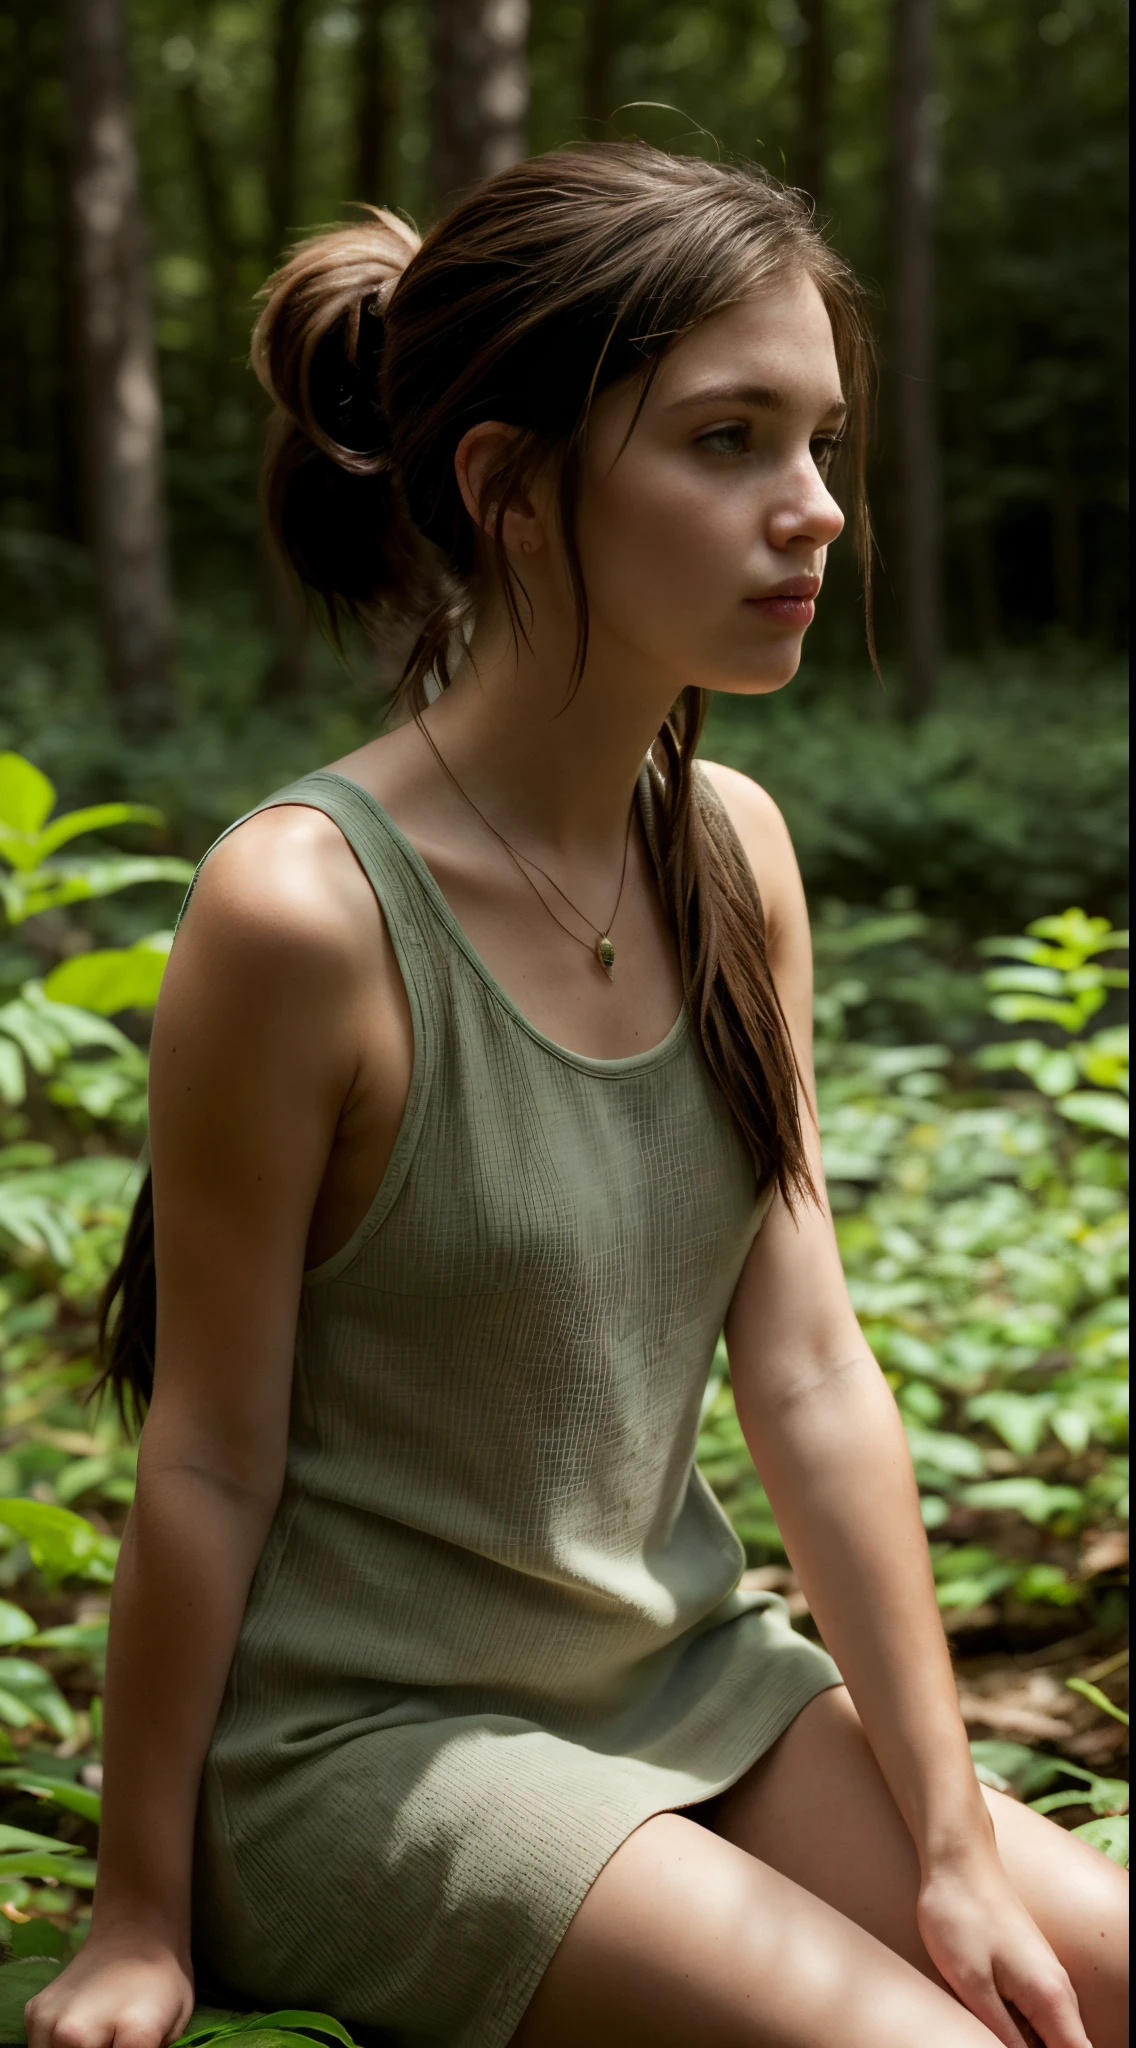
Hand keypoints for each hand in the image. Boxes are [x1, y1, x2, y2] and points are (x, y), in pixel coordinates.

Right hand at [23, 1928, 193, 2047]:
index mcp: (132, 2034)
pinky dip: (58, 2047)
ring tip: (99, 2037)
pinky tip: (82, 2034)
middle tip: (111, 2041)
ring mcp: (53, 2022)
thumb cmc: (162, 1983)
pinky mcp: (36, 2014)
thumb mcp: (173, 2029)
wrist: (136, 1932)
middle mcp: (82, 2031)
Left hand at [917, 1850, 1089, 2047]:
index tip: (1005, 2045)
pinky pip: (1035, 2017)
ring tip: (985, 2016)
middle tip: (988, 2031)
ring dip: (1024, 2042)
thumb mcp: (972, 1985)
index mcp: (1051, 1999)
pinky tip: (987, 2017)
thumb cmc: (959, 1916)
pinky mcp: (1031, 1972)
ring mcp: (1047, 1980)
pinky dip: (1016, 2028)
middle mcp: (1060, 1992)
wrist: (958, 1859)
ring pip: (1050, 2035)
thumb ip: (1003, 2035)